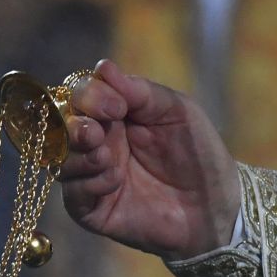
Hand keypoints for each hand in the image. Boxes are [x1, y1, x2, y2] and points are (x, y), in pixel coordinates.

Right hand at [61, 60, 242, 260]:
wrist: (215, 202)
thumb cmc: (199, 151)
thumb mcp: (177, 110)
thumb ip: (140, 91)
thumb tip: (102, 67)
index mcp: (115, 113)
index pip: (82, 94)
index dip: (90, 95)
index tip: (117, 107)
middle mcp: (98, 141)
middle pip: (63, 124)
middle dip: (75, 124)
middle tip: (97, 131)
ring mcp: (93, 175)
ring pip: (61, 159)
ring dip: (79, 155)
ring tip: (106, 157)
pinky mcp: (93, 209)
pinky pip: (73, 195)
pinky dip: (89, 183)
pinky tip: (114, 181)